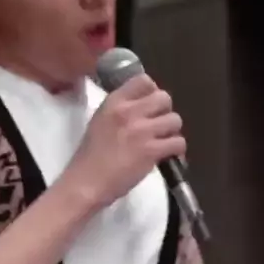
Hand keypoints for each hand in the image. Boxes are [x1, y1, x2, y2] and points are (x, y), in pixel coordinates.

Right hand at [62, 74, 184, 206]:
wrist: (86, 183)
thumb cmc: (91, 156)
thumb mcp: (101, 121)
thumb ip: (122, 109)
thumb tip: (146, 104)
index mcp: (114, 102)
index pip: (144, 81)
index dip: (153, 92)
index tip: (151, 106)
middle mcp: (128, 112)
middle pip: (164, 98)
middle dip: (165, 112)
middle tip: (158, 126)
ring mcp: (141, 131)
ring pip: (175, 120)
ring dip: (172, 132)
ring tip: (163, 142)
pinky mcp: (151, 150)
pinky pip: (178, 142)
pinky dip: (176, 150)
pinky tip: (167, 156)